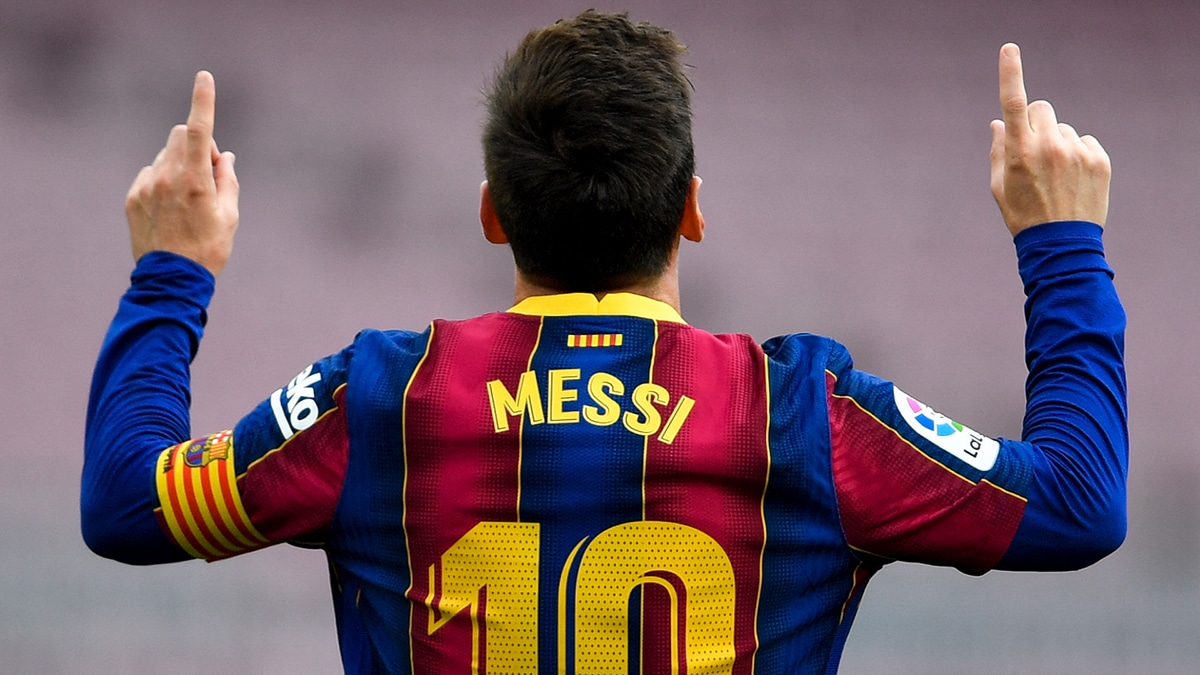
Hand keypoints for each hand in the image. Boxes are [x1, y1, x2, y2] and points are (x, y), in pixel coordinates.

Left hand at [126, 71, 239, 275]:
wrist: (171, 281)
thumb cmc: (209, 249)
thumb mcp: (230, 216)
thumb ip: (227, 179)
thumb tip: (223, 155)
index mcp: (194, 180)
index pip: (199, 130)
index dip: (203, 101)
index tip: (204, 77)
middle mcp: (166, 177)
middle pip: (180, 136)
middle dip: (197, 145)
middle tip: (210, 174)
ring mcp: (146, 186)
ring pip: (165, 155)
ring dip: (180, 164)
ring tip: (189, 200)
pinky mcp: (133, 198)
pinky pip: (150, 174)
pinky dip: (163, 181)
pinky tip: (171, 209)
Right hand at [989, 44, 1109, 235]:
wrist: (1061, 244)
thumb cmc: (1022, 215)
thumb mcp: (1000, 186)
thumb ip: (998, 150)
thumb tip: (998, 123)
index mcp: (1019, 152)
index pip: (1013, 103)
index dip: (1010, 73)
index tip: (1009, 49)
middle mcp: (1049, 146)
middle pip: (1041, 108)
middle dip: (1035, 121)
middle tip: (1034, 148)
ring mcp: (1077, 152)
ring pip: (1064, 128)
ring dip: (1058, 142)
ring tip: (1057, 175)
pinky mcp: (1100, 160)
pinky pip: (1086, 141)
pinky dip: (1078, 154)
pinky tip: (1074, 178)